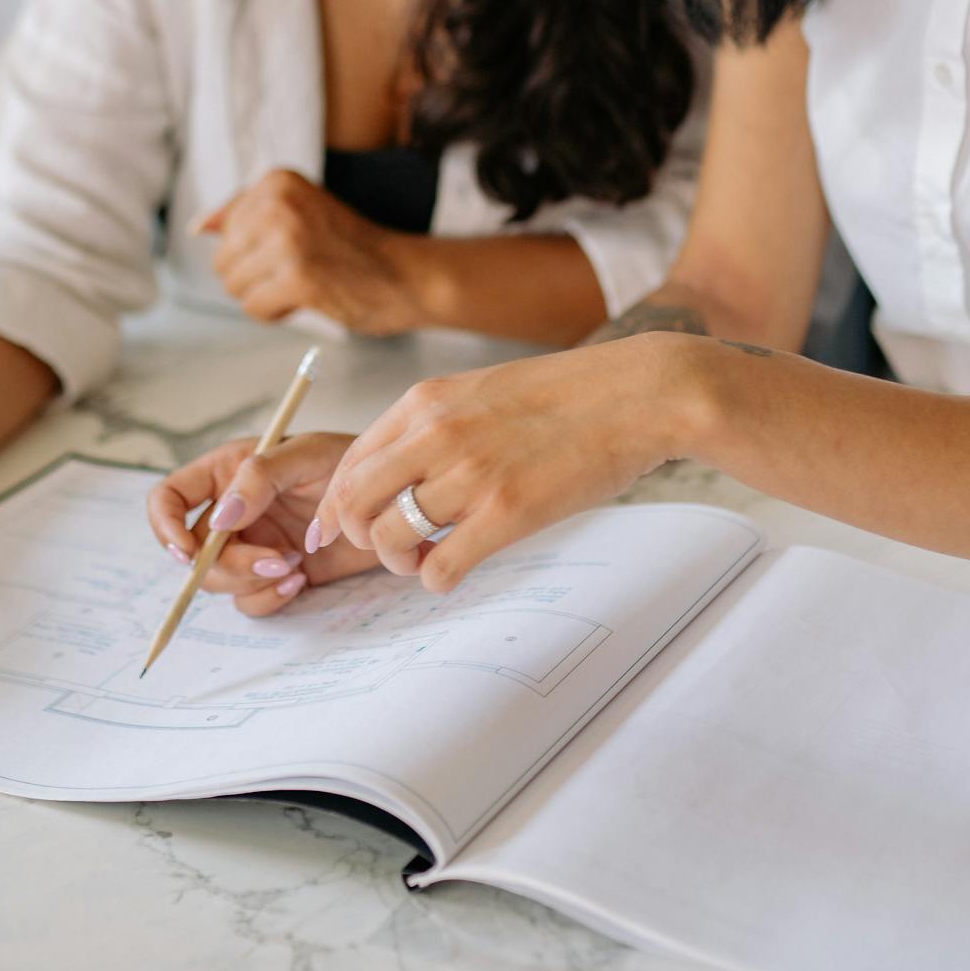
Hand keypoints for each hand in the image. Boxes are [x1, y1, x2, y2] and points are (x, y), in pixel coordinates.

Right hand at [143, 433, 382, 615]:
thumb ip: (260, 477)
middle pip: (193, 553)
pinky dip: (270, 598)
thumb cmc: (351, 463)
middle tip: (275, 561)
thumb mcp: (307, 454)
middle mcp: (230, 513)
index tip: (188, 551)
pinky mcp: (273, 575)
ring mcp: (250, 546)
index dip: (165, 527)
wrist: (393, 502)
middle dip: (227, 565)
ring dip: (251, 581)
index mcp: (225, 474)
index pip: (168, 499)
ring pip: (218, 582)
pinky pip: (250, 601)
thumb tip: (219, 519)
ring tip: (294, 565)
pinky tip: (300, 579)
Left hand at [200, 169, 422, 335]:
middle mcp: (278, 203)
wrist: (405, 275)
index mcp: (277, 180)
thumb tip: (199, 226)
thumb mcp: (298, 213)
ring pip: (234, 286)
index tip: (297, 245)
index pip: (224, 229)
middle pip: (223, 259)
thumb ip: (246, 215)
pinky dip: (275, 313)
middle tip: (302, 268)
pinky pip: (253, 307)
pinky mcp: (297, 277)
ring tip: (305, 282)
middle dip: (255, 275)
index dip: (256, 249)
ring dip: (265, 295)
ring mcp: (288, 240)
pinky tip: (308, 299)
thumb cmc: (351, 248)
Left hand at [311, 336, 694, 591]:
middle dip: (354, 536)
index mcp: (426, 401)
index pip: (349, 460)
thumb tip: (403, 470)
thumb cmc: (569, 395)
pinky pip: (439, 568)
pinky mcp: (506, 514)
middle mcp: (436, 435)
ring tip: (421, 561)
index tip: (332, 529)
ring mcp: (470, 475)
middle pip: (354, 501)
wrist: (637, 396)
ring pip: (389, 539)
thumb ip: (436, 425)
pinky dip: (435, 580)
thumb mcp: (483, 391)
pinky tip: (453, 571)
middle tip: (380, 549)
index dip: (333, 503)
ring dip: (396, 562)